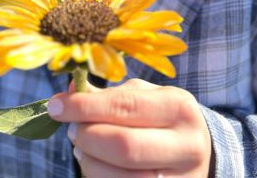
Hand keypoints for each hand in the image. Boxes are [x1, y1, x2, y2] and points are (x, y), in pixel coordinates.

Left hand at [48, 78, 212, 177]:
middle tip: (71, 129)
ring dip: (89, 161)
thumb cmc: (162, 117)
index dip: (84, 106)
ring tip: (82, 147)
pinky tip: (96, 165)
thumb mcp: (145, 96)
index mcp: (179, 107)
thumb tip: (68, 91)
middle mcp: (187, 145)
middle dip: (86, 136)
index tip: (55, 105)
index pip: (124, 106)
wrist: (200, 153)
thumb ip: (108, 95)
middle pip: (123, 146)